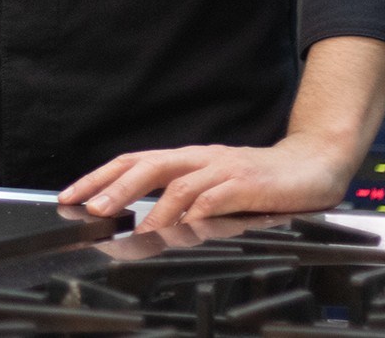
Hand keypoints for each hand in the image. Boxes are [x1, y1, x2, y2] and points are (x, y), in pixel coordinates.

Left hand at [57, 131, 356, 231]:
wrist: (312, 166)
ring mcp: (224, 170)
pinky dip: (198, 208)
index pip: (133, 162)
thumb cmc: (260, 181)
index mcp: (187, 160)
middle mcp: (200, 159)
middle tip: (92, 208)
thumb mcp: (213, 186)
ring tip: (134, 226)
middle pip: (148, 165)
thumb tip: (141, 218)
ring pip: (180, 183)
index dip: (100, 177)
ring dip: (154, 205)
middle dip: (116, 187)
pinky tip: (185, 223)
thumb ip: (180, 198)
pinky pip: (219, 195)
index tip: (72, 196)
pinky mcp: (249, 184)